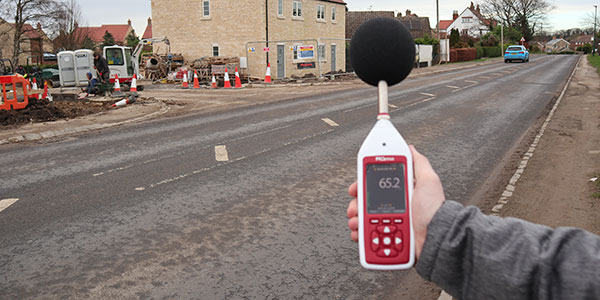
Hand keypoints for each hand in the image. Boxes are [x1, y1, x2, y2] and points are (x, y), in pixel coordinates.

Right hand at [346, 145, 445, 259]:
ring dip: (356, 219)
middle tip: (355, 208)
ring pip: (364, 218)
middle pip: (366, 202)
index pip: (376, 184)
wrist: (436, 238)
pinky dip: (360, 234)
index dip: (363, 184)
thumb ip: (419, 163)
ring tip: (357, 222)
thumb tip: (410, 149)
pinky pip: (368, 235)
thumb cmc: (434, 211)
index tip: (356, 188)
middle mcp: (395, 207)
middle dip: (357, 204)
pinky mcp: (388, 236)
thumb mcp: (429, 181)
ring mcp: (390, 222)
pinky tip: (360, 232)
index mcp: (402, 193)